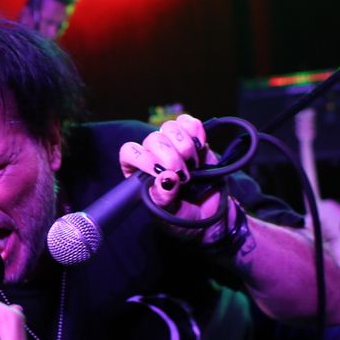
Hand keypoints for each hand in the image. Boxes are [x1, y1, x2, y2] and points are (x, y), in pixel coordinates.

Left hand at [119, 114, 228, 240]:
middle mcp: (153, 155)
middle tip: (184, 176)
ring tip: (193, 165)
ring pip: (170, 127)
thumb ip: (164, 197)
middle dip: (170, 156)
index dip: (143, 158)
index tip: (159, 171)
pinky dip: (196, 132)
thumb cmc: (182, 217)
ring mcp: (173, 144)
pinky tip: (200, 147)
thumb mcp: (169, 213)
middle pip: (153, 139)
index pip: (129, 152)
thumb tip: (166, 177)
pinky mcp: (193, 138)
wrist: (210, 215)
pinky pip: (190, 122)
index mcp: (139, 173)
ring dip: (184, 146)